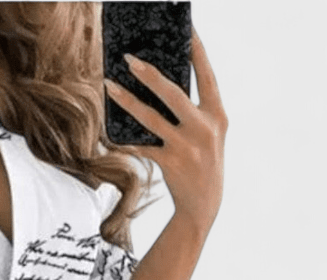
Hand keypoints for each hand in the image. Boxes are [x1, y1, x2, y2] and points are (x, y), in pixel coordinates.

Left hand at [104, 25, 227, 231]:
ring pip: (150, 117)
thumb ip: (194, 110)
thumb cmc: (203, 162)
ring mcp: (187, 146)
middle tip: (128, 58)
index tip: (186, 27)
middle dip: (149, 73)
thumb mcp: (208, 133)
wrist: (203, 205)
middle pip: (173, 93)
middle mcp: (204, 128)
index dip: (196, 49)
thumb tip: (161, 83)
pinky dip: (124, 138)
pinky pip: (141, 145)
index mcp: (217, 115)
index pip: (206, 74)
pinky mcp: (170, 163)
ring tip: (109, 86)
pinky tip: (110, 128)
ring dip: (126, 100)